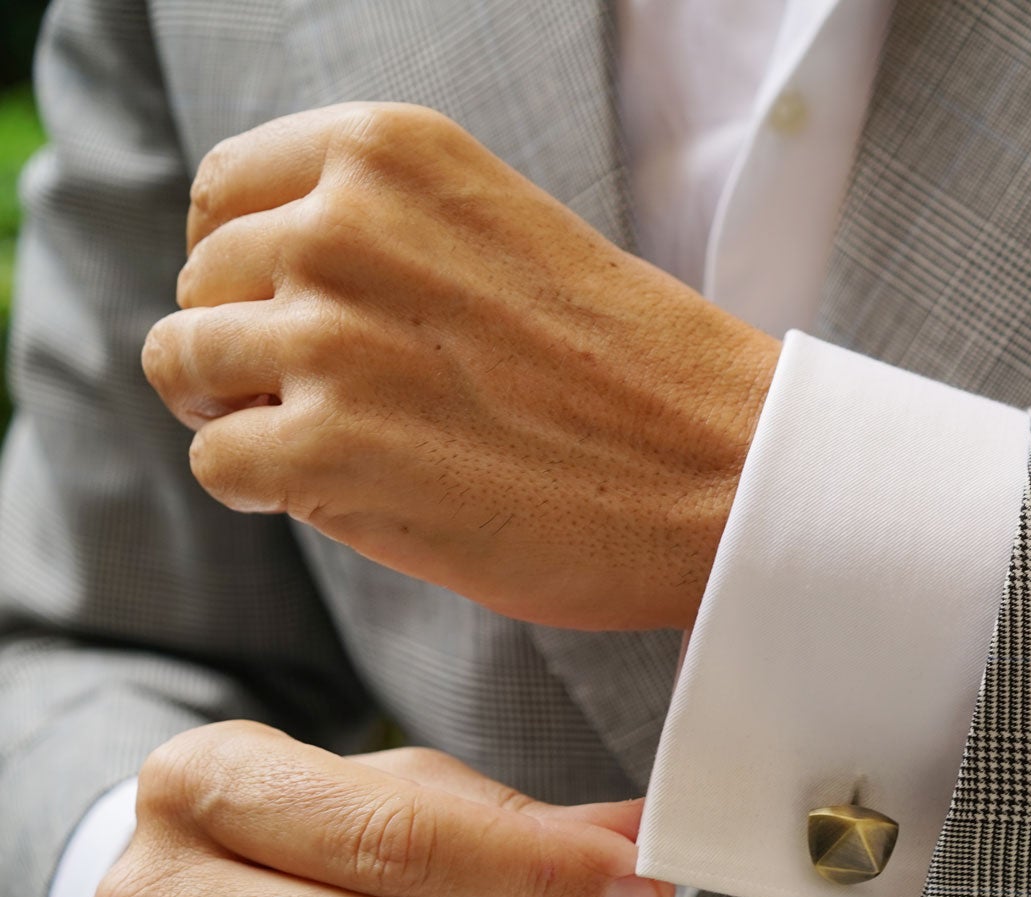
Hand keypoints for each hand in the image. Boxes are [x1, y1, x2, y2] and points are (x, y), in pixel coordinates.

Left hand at [141, 102, 781, 631]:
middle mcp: (341, 224)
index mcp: (387, 152)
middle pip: (200, 285)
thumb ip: (382, 233)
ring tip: (345, 448)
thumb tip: (260, 286)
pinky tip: (348, 493)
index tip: (302, 318)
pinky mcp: (328, 451)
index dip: (245, 268)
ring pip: (184, 366)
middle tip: (345, 404)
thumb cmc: (634, 369)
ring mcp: (328, 338)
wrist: (727, 469)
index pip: (223, 194)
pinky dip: (264, 489)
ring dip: (246, 416)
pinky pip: (217, 460)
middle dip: (248, 348)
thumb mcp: (499, 234)